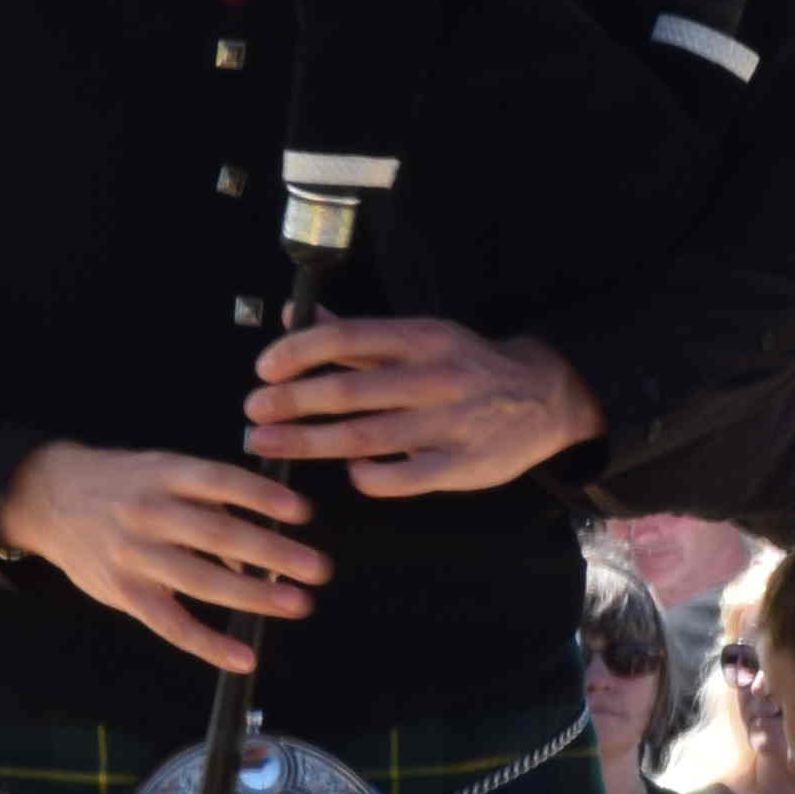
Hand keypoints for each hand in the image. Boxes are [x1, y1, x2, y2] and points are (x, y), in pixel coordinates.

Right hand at [0, 441, 328, 672]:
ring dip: (255, 596)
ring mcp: (136, 555)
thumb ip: (206, 499)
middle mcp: (151, 512)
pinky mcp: (125, 593)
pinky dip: (209, 644)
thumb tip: (259, 544)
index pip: (220, 482)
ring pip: (202, 580)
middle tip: (318, 568)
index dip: (263, 497)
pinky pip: (172, 624)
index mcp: (164, 473)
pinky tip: (243, 657)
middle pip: (219, 535)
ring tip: (298, 604)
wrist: (47, 498)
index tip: (303, 513)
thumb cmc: (121, 484)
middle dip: (274, 553)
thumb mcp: (160, 470)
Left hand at [243, 317, 604, 496]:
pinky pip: (398, 477)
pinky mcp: (461, 466)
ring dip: (308, 442)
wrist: (542, 397)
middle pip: (349, 391)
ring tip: (268, 444)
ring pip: (365, 437)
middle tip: (251, 413)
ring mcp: (449, 423)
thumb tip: (290, 316)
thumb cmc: (463, 365)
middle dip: (291, 403)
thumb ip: (352, 334)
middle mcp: (435, 376)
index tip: (263, 369)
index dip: (299, 352)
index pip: (349, 338)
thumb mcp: (415, 339)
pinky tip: (347, 470)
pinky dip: (365, 474)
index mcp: (422, 337)